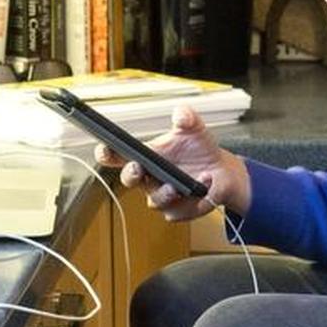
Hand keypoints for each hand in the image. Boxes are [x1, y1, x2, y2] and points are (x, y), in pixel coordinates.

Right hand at [94, 103, 251, 217]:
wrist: (221, 171)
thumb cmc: (200, 150)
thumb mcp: (194, 128)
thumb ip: (186, 117)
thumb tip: (180, 114)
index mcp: (146, 156)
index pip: (117, 155)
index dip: (106, 153)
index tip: (105, 148)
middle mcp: (149, 178)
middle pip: (128, 179)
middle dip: (130, 174)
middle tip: (137, 167)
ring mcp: (161, 196)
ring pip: (154, 201)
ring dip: (164, 193)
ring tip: (177, 185)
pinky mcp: (177, 211)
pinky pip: (177, 213)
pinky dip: (190, 203)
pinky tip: (201, 190)